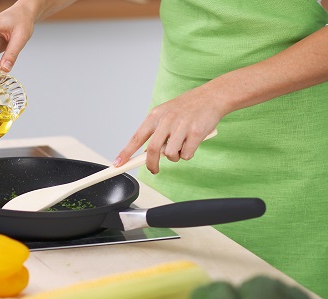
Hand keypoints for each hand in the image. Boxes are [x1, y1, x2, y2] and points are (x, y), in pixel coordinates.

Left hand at [113, 84, 228, 173]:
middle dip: (151, 165)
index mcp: (155, 116)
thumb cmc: (188, 107)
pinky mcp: (195, 133)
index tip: (118, 163)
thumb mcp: (166, 114)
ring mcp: (181, 127)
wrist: (212, 96)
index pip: (136, 137)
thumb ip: (156, 131)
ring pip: (170, 155)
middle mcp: (166, 120)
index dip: (126, 152)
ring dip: (175, 156)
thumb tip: (147, 153)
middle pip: (151, 150)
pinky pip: (186, 155)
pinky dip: (188, 153)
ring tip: (182, 145)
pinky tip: (192, 142)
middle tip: (153, 170)